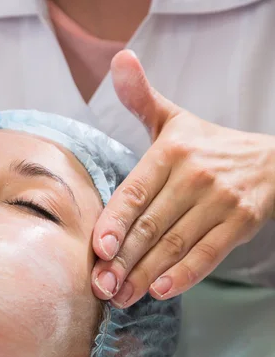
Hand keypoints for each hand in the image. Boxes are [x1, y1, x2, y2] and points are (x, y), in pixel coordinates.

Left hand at [91, 50, 274, 306]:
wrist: (269, 159)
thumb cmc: (205, 143)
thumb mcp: (172, 118)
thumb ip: (140, 97)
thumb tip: (120, 60)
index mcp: (170, 152)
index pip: (135, 192)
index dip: (116, 221)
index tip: (99, 248)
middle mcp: (194, 176)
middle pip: (150, 225)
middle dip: (123, 260)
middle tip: (100, 286)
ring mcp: (219, 201)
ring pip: (174, 243)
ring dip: (145, 274)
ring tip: (121, 296)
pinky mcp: (240, 222)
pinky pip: (208, 253)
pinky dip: (184, 274)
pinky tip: (160, 291)